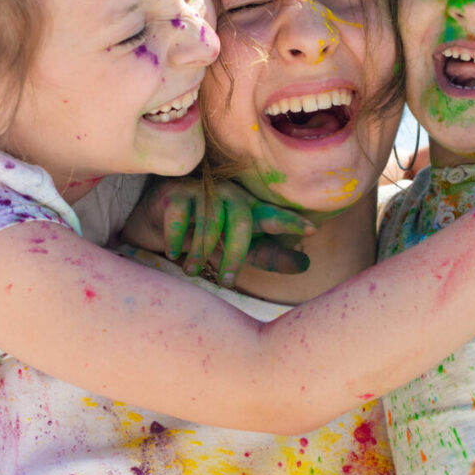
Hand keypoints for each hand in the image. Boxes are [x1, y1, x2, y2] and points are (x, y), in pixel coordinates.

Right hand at [123, 178, 312, 286]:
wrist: (163, 217)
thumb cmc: (211, 233)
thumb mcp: (241, 247)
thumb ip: (271, 256)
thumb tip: (306, 265)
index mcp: (251, 210)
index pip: (273, 216)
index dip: (290, 222)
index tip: (311, 230)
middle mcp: (231, 197)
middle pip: (241, 222)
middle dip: (236, 254)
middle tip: (228, 281)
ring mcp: (204, 193)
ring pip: (210, 220)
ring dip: (200, 251)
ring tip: (192, 272)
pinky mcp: (176, 195)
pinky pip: (179, 215)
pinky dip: (176, 237)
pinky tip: (173, 253)